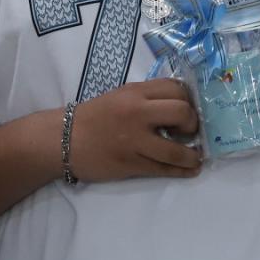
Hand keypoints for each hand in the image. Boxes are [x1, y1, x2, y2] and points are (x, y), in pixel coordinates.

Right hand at [69, 79, 201, 181]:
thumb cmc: (94, 117)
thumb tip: (179, 108)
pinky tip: (190, 170)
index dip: (189, 100)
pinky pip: (163, 169)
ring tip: (195, 158)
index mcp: (135, 92)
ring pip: (176, 150)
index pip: (176, 88)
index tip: (189, 110)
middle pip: (182, 113)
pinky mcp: (130, 163)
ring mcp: (134, 140)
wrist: (63, 139)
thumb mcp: (121, 96)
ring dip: (192, 156)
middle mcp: (137, 113)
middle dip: (193, 124)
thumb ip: (147, 98)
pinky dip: (181, 171)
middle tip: (190, 132)